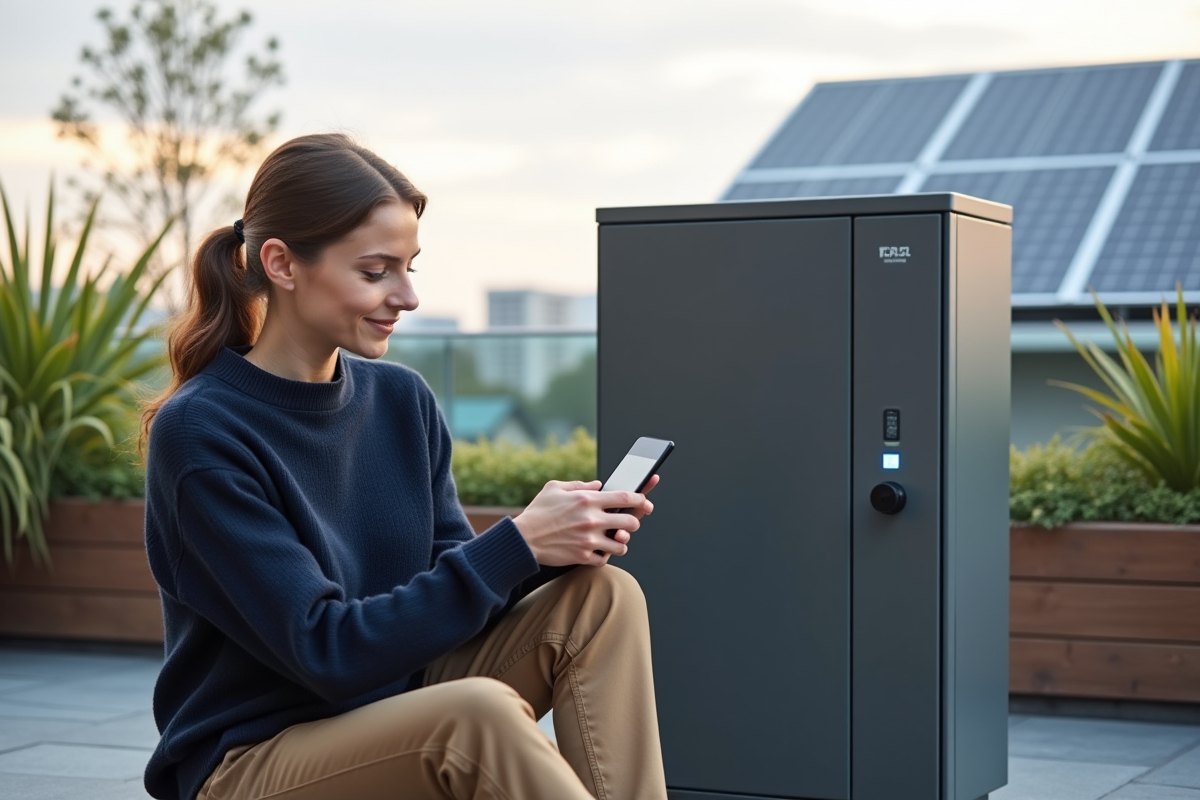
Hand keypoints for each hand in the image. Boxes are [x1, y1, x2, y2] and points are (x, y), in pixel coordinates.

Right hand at [511, 478, 655, 566]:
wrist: (523, 539)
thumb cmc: (538, 512)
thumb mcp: (555, 488)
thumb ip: (580, 484)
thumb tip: (599, 484)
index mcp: (587, 500)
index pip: (625, 497)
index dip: (641, 498)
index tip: (645, 502)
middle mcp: (591, 519)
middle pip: (631, 523)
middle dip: (634, 523)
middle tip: (628, 524)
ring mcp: (589, 540)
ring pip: (622, 545)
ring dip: (621, 542)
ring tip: (615, 540)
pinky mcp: (583, 556)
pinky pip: (605, 559)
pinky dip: (605, 556)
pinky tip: (600, 551)